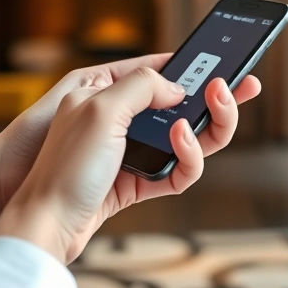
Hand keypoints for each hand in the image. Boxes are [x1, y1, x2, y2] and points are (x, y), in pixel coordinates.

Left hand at [0, 54, 260, 225]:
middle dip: (211, 97)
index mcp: (100, 90)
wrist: (49, 225)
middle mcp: (116, 118)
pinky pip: (178, 170)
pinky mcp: (137, 183)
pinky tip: (183, 148)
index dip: (187, 63)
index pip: (152, 68)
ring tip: (211, 117)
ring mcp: (128, 151)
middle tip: (238, 89)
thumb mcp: (101, 109)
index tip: (219, 61)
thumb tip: (177, 88)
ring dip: (205, 129)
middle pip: (176, 102)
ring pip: (185, 137)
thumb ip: (142, 87)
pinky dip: (189, 160)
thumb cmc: (65, 167)